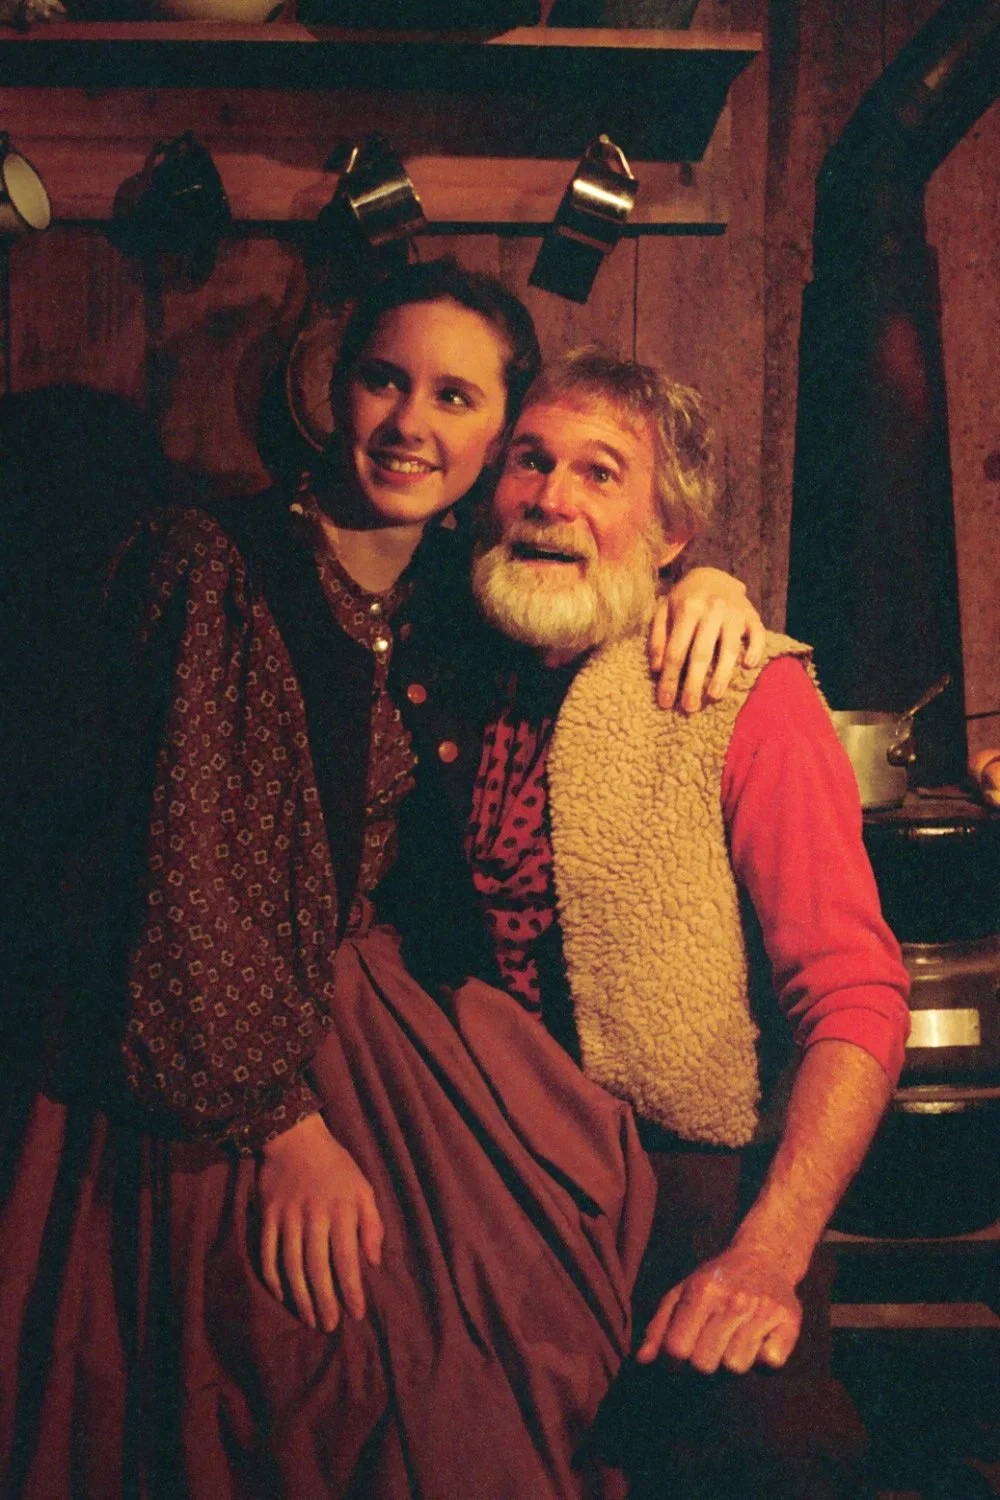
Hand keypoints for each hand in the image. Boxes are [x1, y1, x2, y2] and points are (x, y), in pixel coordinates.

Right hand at [257, 1112, 383, 1332]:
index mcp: (341, 1210)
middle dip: (324, 1301)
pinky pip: (267, 1255)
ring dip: (300, 1298)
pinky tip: (283, 1297)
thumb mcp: (363, 1187)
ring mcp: (287, 1218)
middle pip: (317, 1268)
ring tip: (310, 1319)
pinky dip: (274, 1279)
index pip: (347, 1258)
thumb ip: (372, 1224)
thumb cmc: (336, 1166)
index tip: (357, 1313)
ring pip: (291, 1267)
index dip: (351, 1289)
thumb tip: (374, 1261)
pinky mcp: (267, 1217)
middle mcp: (313, 1217)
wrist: (294, 1138)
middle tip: (329, 1327)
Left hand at [635, 1244, 801, 1374]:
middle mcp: (733, 1299)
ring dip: (733, 1361)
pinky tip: (759, 1341)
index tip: (680, 1357)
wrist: (766, 1256)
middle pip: (704, 1364)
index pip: (677, 1349)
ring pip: (736, 1367)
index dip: (673, 1362)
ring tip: (734, 1340)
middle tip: (709, 1347)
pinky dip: (763, 1359)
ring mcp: (763, 1310)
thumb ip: (659, 1326)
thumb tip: (641, 1361)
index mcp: (702, 1290)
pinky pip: (770, 1364)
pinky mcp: (789, 1322)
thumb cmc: (717, 1280)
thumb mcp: (682, 1292)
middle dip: (702, 1363)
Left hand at [649, 567, 765, 711]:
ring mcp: (735, 613)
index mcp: (688, 608)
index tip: (666, 702)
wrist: (712, 574)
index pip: (676, 651)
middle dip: (694, 683)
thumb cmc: (684, 599)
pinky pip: (757, 635)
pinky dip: (755, 651)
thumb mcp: (663, 612)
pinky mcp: (752, 615)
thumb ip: (657, 638)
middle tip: (689, 707)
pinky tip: (747, 667)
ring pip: (729, 648)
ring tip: (714, 696)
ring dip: (722, 675)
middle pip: (702, 653)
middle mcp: (712, 609)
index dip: (670, 678)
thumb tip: (656, 668)